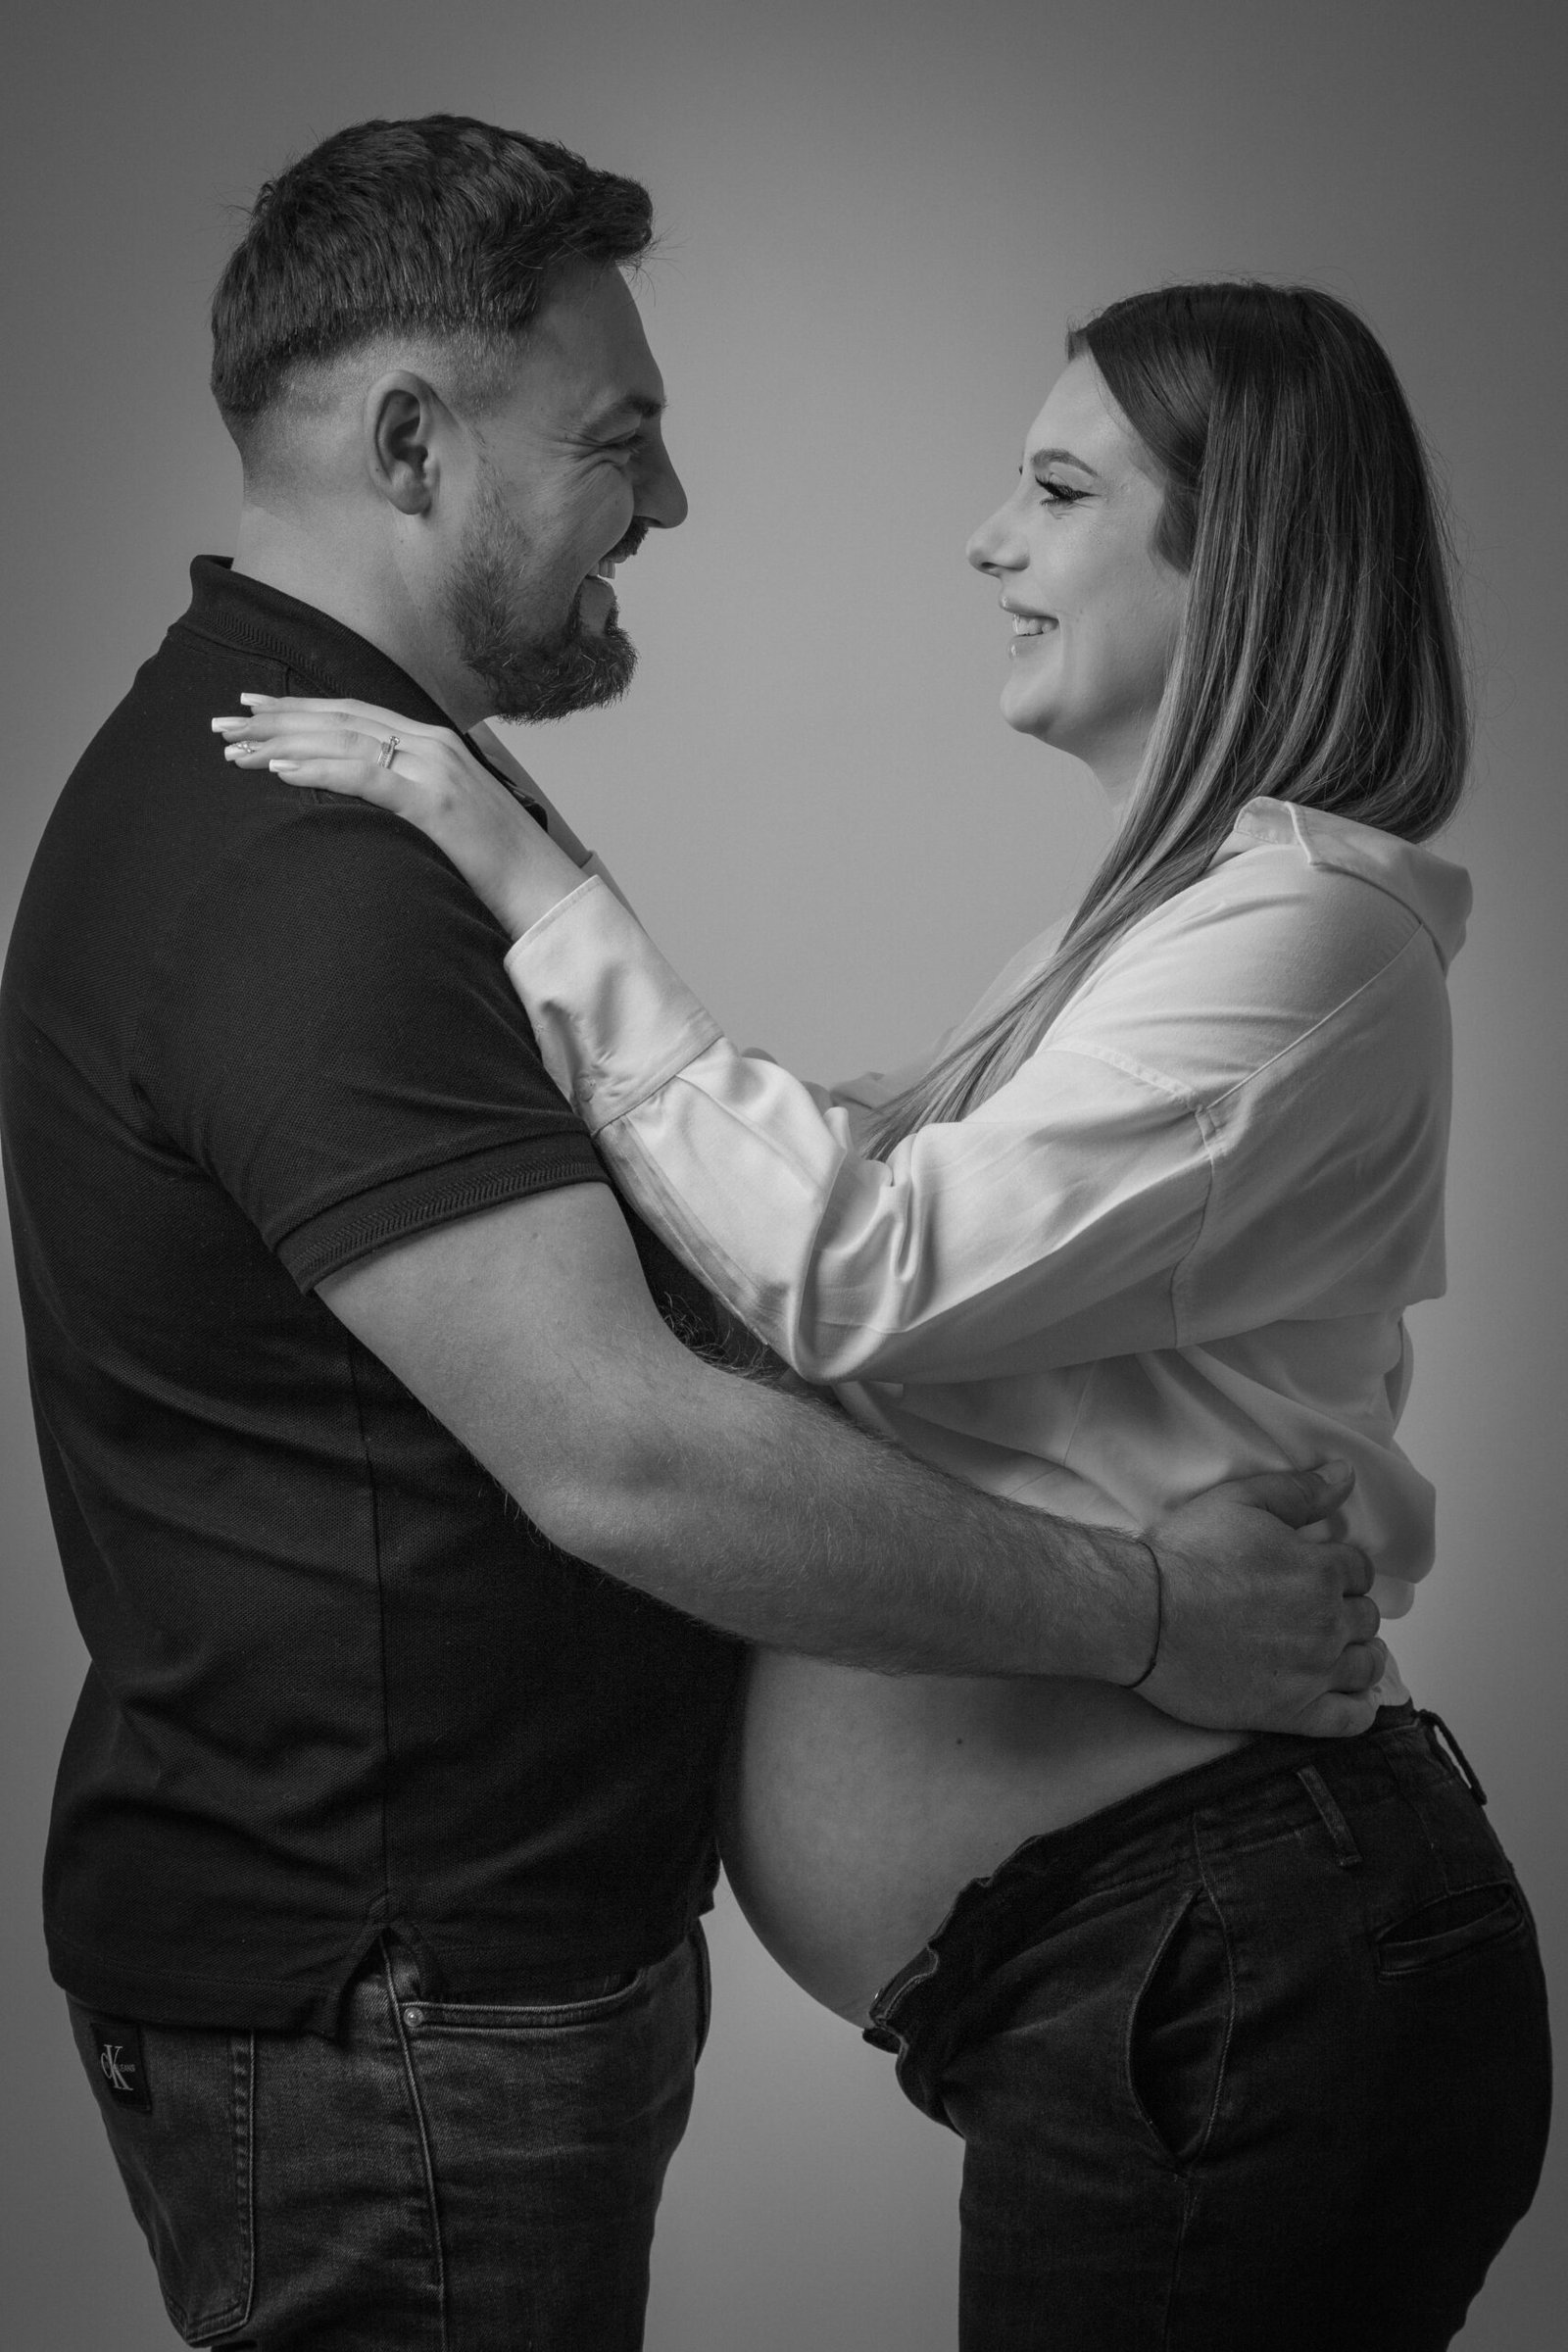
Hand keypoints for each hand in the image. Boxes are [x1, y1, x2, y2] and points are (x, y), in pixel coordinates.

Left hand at [211, 695, 583, 939]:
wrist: (547, 892)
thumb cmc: (499, 866)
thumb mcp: (448, 819)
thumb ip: (410, 795)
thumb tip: (366, 796)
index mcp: (435, 743)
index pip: (354, 712)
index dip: (299, 708)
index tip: (252, 708)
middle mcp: (433, 744)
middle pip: (340, 719)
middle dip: (276, 719)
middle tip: (223, 722)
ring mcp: (436, 770)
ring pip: (345, 741)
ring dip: (283, 743)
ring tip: (236, 748)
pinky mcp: (436, 803)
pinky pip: (367, 777)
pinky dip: (320, 769)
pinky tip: (280, 770)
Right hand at [1138, 1462, 1384, 1737]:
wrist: (1142, 1616)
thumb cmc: (1186, 1555)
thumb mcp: (1241, 1502)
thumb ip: (1300, 1491)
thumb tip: (1346, 1474)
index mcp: (1321, 1572)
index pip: (1360, 1571)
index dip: (1342, 1569)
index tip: (1320, 1574)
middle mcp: (1327, 1623)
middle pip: (1366, 1617)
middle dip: (1348, 1610)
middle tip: (1317, 1611)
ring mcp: (1314, 1672)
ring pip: (1367, 1666)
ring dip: (1361, 1655)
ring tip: (1340, 1652)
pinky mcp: (1293, 1713)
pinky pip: (1350, 1721)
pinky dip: (1359, 1711)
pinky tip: (1347, 1699)